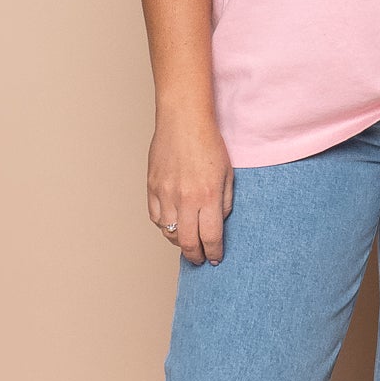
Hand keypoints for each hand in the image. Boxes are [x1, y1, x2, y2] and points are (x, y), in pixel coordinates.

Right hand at [147, 114, 233, 265]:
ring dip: (179, 242)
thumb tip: (219, 225)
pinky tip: (172, 225)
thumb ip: (225, 203)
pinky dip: (164, 226)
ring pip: (168, 232)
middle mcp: (185, 198)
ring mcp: (165, 194)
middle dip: (196, 256)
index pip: (210, 237)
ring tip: (187, 243)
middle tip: (200, 259)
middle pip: (188, 242)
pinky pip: (155, 217)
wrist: (183, 120)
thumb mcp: (228, 175)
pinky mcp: (152, 187)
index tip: (216, 258)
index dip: (214, 252)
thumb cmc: (208, 143)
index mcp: (207, 196)